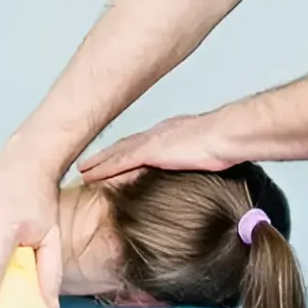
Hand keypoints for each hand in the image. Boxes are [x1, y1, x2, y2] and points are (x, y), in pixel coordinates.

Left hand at [78, 113, 231, 182]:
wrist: (225, 136)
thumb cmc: (223, 143)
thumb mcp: (204, 150)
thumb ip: (193, 156)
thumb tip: (195, 164)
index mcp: (168, 133)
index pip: (140, 144)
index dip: (123, 151)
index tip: (111, 158)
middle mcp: (155, 134)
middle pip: (123, 145)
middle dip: (105, 154)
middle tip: (87, 163)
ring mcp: (151, 141)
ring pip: (116, 153)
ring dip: (97, 161)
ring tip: (81, 170)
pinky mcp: (149, 151)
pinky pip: (119, 161)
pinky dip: (103, 168)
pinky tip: (90, 174)